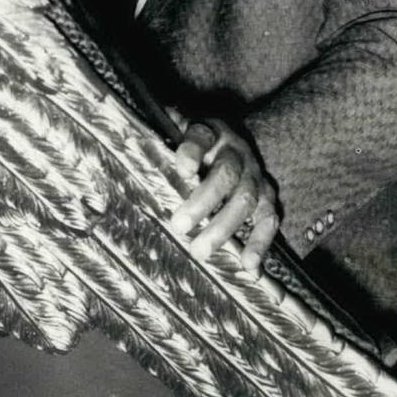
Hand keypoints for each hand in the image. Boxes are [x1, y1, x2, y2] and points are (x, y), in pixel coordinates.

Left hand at [169, 118, 279, 272]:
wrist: (233, 140)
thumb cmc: (194, 144)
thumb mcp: (177, 131)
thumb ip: (159, 138)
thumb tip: (128, 137)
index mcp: (210, 132)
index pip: (200, 136)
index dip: (192, 152)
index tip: (183, 170)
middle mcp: (236, 151)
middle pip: (225, 175)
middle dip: (203, 202)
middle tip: (178, 227)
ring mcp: (254, 173)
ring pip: (246, 199)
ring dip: (223, 228)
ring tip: (200, 251)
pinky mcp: (267, 195)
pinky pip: (269, 218)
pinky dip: (260, 242)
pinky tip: (248, 264)